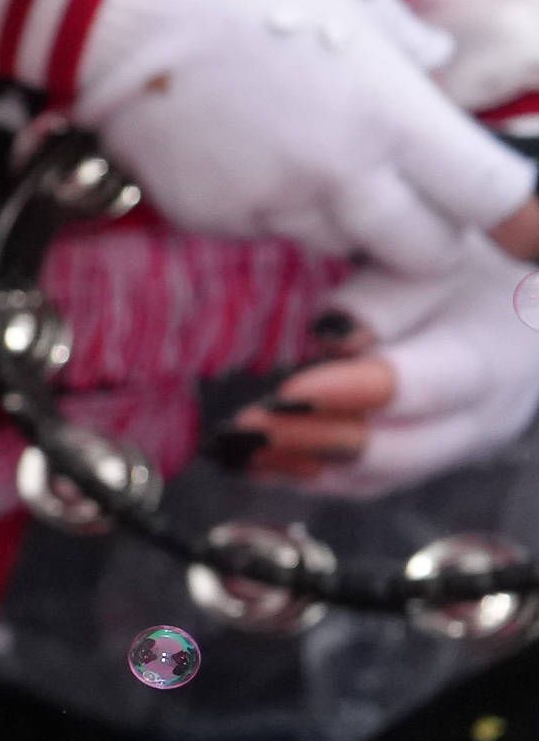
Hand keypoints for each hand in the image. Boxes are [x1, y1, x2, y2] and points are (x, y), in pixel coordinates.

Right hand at [76, 0, 537, 273]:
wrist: (116, 14)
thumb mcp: (348, 1)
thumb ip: (408, 43)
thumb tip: (435, 60)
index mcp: (394, 117)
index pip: (490, 197)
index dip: (510, 212)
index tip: (508, 214)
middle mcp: (342, 174)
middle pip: (424, 252)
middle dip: (427, 231)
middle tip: (407, 193)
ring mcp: (274, 204)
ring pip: (342, 244)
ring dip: (345, 218)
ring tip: (307, 154)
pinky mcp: (215, 219)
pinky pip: (267, 229)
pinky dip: (270, 205)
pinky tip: (243, 151)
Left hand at [244, 251, 538, 497]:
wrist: (512, 305)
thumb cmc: (462, 269)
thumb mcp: (426, 260)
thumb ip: (381, 299)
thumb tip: (333, 337)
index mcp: (492, 355)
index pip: (427, 385)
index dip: (357, 393)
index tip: (288, 393)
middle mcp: (482, 416)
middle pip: (401, 449)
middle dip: (314, 443)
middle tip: (243, 429)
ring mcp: (457, 446)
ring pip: (378, 477)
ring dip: (299, 467)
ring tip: (229, 451)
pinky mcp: (428, 459)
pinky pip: (366, 481)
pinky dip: (305, 473)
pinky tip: (248, 462)